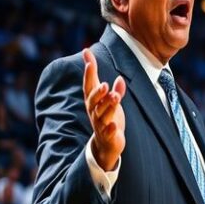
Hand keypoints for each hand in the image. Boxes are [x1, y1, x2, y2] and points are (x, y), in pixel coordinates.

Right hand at [83, 48, 125, 170]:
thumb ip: (110, 84)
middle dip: (98, 93)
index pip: (89, 86)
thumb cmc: (106, 116)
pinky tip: (115, 125)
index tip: (89, 61)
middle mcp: (94, 111)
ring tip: (115, 97)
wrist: (107, 142)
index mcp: (93, 101)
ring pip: (102, 114)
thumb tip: (101, 63)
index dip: (88, 74)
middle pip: (93, 101)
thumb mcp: (106, 98)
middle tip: (105, 84)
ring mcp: (100, 124)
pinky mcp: (108, 135)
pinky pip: (108, 132)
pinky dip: (111, 129)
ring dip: (108, 106)